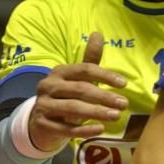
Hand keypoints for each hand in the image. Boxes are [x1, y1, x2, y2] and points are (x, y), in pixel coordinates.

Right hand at [29, 32, 127, 152]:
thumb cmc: (64, 97)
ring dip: (96, 112)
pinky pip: (65, 129)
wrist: (40, 123)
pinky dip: (83, 130)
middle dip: (104, 96)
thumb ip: (89, 60)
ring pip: (72, 109)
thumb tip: (98, 34)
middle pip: (79, 89)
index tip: (123, 84)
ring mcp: (43, 105)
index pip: (84, 70)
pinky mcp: (42, 124)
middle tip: (124, 104)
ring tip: (116, 116)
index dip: (104, 75)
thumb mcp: (76, 79)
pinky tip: (100, 129)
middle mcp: (48, 86)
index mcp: (59, 72)